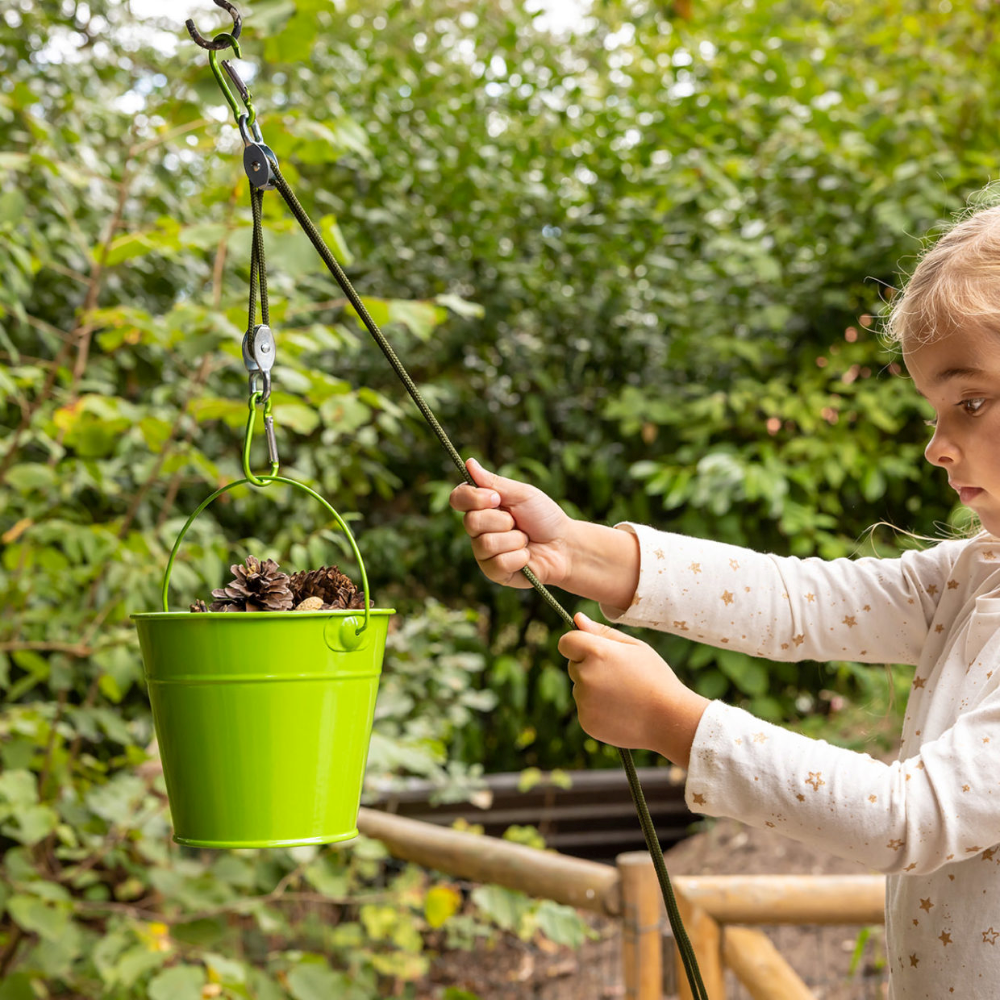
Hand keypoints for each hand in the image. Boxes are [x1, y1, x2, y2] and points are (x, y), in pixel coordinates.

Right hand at [449, 458, 573, 588]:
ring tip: (525, 540)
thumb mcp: (522, 494)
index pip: (458, 499)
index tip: (496, 498)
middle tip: (518, 522)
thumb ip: (494, 482)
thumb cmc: (544, 517)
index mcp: (482, 507)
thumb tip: (468, 463)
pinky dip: (519, 557)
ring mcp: (484, 553)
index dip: (473, 498)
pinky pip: (498, 563)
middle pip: (471, 522)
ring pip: (486, 544)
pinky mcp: (494, 572)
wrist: (565, 545)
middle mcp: (478, 530)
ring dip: (514, 540)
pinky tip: (526, 556)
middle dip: (502, 520)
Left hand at [558, 613, 708, 766]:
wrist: (669, 720)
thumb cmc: (655, 678)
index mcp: (596, 653)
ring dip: (593, 689)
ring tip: (623, 695)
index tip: (592, 650)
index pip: (566, 642)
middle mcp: (585, 676)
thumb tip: (577, 618)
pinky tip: (620, 710)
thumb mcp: (634, 647)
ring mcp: (584, 701)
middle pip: (574, 665)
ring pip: (580, 688)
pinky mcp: (586, 721)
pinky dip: (597, 709)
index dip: (577, 644)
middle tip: (620, 677)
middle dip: (589, 667)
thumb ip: (602, 632)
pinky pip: (585, 708)